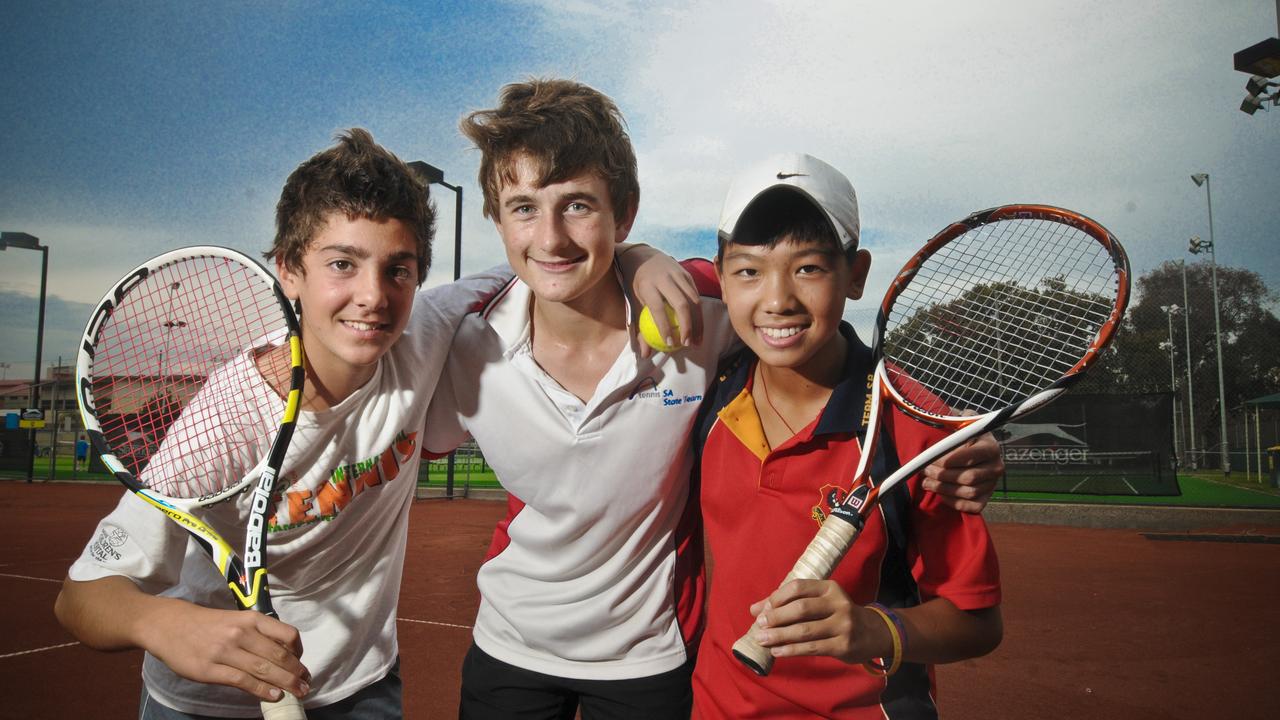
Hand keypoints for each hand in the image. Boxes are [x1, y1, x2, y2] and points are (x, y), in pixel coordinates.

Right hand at [139, 600, 309, 702]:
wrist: (168, 625)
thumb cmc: (206, 624)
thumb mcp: (236, 619)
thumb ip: (257, 634)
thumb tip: (281, 655)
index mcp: (250, 619)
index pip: (287, 634)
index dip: (299, 652)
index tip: (301, 664)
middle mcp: (241, 633)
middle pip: (278, 655)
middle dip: (296, 673)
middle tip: (307, 684)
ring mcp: (225, 651)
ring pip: (263, 669)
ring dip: (285, 683)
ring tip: (298, 692)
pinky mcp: (210, 669)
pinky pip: (242, 681)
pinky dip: (261, 690)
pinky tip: (273, 696)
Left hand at [616, 244, 702, 357]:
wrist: (643, 256)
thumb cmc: (637, 284)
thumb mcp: (634, 303)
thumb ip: (640, 328)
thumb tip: (645, 354)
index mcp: (647, 285)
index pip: (658, 308)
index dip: (664, 327)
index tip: (669, 343)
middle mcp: (664, 278)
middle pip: (681, 304)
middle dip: (686, 326)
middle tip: (687, 344)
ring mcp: (678, 275)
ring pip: (693, 300)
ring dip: (697, 322)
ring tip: (696, 340)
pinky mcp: (687, 275)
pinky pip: (697, 296)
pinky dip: (699, 314)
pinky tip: (698, 328)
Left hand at [745, 580, 887, 664]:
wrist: (873, 633)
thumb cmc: (837, 615)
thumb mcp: (819, 602)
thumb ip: (788, 603)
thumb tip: (754, 609)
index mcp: (829, 588)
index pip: (798, 587)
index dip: (777, 598)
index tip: (762, 609)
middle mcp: (838, 603)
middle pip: (801, 608)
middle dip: (776, 617)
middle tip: (760, 626)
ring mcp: (843, 625)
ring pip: (805, 630)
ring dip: (780, 636)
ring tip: (762, 640)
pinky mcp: (843, 645)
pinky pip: (812, 648)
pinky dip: (791, 650)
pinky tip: (777, 651)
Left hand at [922, 432, 1002, 512]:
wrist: (973, 451)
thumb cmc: (961, 441)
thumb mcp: (958, 433)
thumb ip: (948, 442)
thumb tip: (931, 454)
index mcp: (991, 448)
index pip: (968, 458)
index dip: (947, 461)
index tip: (931, 460)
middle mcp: (996, 467)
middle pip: (968, 477)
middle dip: (943, 476)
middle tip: (926, 471)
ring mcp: (993, 484)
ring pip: (968, 492)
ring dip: (944, 488)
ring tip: (927, 482)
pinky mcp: (987, 497)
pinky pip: (971, 506)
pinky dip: (953, 501)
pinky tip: (940, 493)